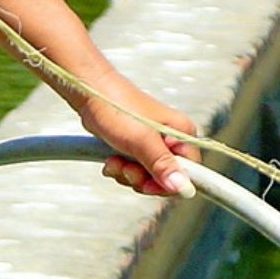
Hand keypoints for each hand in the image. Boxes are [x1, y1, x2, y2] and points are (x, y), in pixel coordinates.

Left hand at [76, 85, 196, 197]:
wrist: (89, 92)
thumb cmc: (116, 106)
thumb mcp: (142, 140)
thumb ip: (162, 164)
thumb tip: (183, 187)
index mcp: (183, 134)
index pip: (190, 173)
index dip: (169, 184)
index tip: (148, 184)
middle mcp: (172, 140)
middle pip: (166, 179)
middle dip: (142, 179)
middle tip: (127, 168)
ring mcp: (154, 145)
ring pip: (148, 177)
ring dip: (127, 174)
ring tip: (115, 160)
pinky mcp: (137, 147)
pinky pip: (135, 171)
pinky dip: (121, 170)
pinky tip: (111, 160)